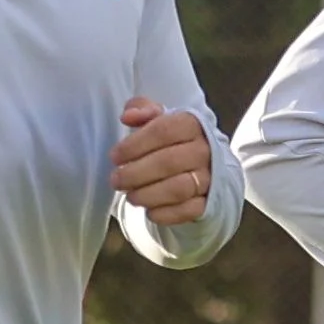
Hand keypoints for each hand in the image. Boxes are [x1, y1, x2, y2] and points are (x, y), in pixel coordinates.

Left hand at [111, 98, 213, 224]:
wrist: (204, 164)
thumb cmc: (172, 140)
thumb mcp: (158, 119)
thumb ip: (142, 109)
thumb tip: (128, 116)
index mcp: (192, 124)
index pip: (163, 130)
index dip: (135, 144)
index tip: (114, 156)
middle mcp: (204, 150)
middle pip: (168, 161)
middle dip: (136, 173)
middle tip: (115, 180)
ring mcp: (209, 177)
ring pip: (178, 188)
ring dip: (148, 194)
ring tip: (130, 196)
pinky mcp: (208, 202)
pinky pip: (188, 211)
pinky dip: (165, 214)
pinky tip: (149, 212)